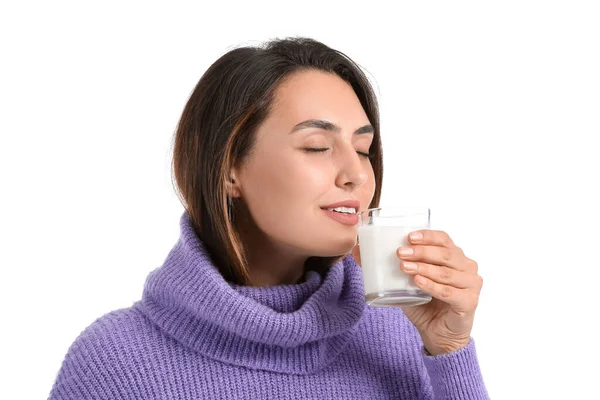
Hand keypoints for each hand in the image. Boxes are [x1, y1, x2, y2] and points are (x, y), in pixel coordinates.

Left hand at [396, 230, 482, 355]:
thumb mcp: (404, 282)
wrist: (437, 334)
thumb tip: (357, 250)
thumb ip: (386, 266)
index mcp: (454, 256)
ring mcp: (471, 284)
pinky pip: (450, 292)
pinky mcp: (469, 302)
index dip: (427, 236)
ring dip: (424, 268)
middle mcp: (466, 267)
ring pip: (446, 272)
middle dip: (421, 251)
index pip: (444, 239)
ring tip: (404, 267)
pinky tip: (418, 282)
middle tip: (400, 253)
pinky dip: (433, 286)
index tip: (408, 236)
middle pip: (445, 254)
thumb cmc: (424, 303)